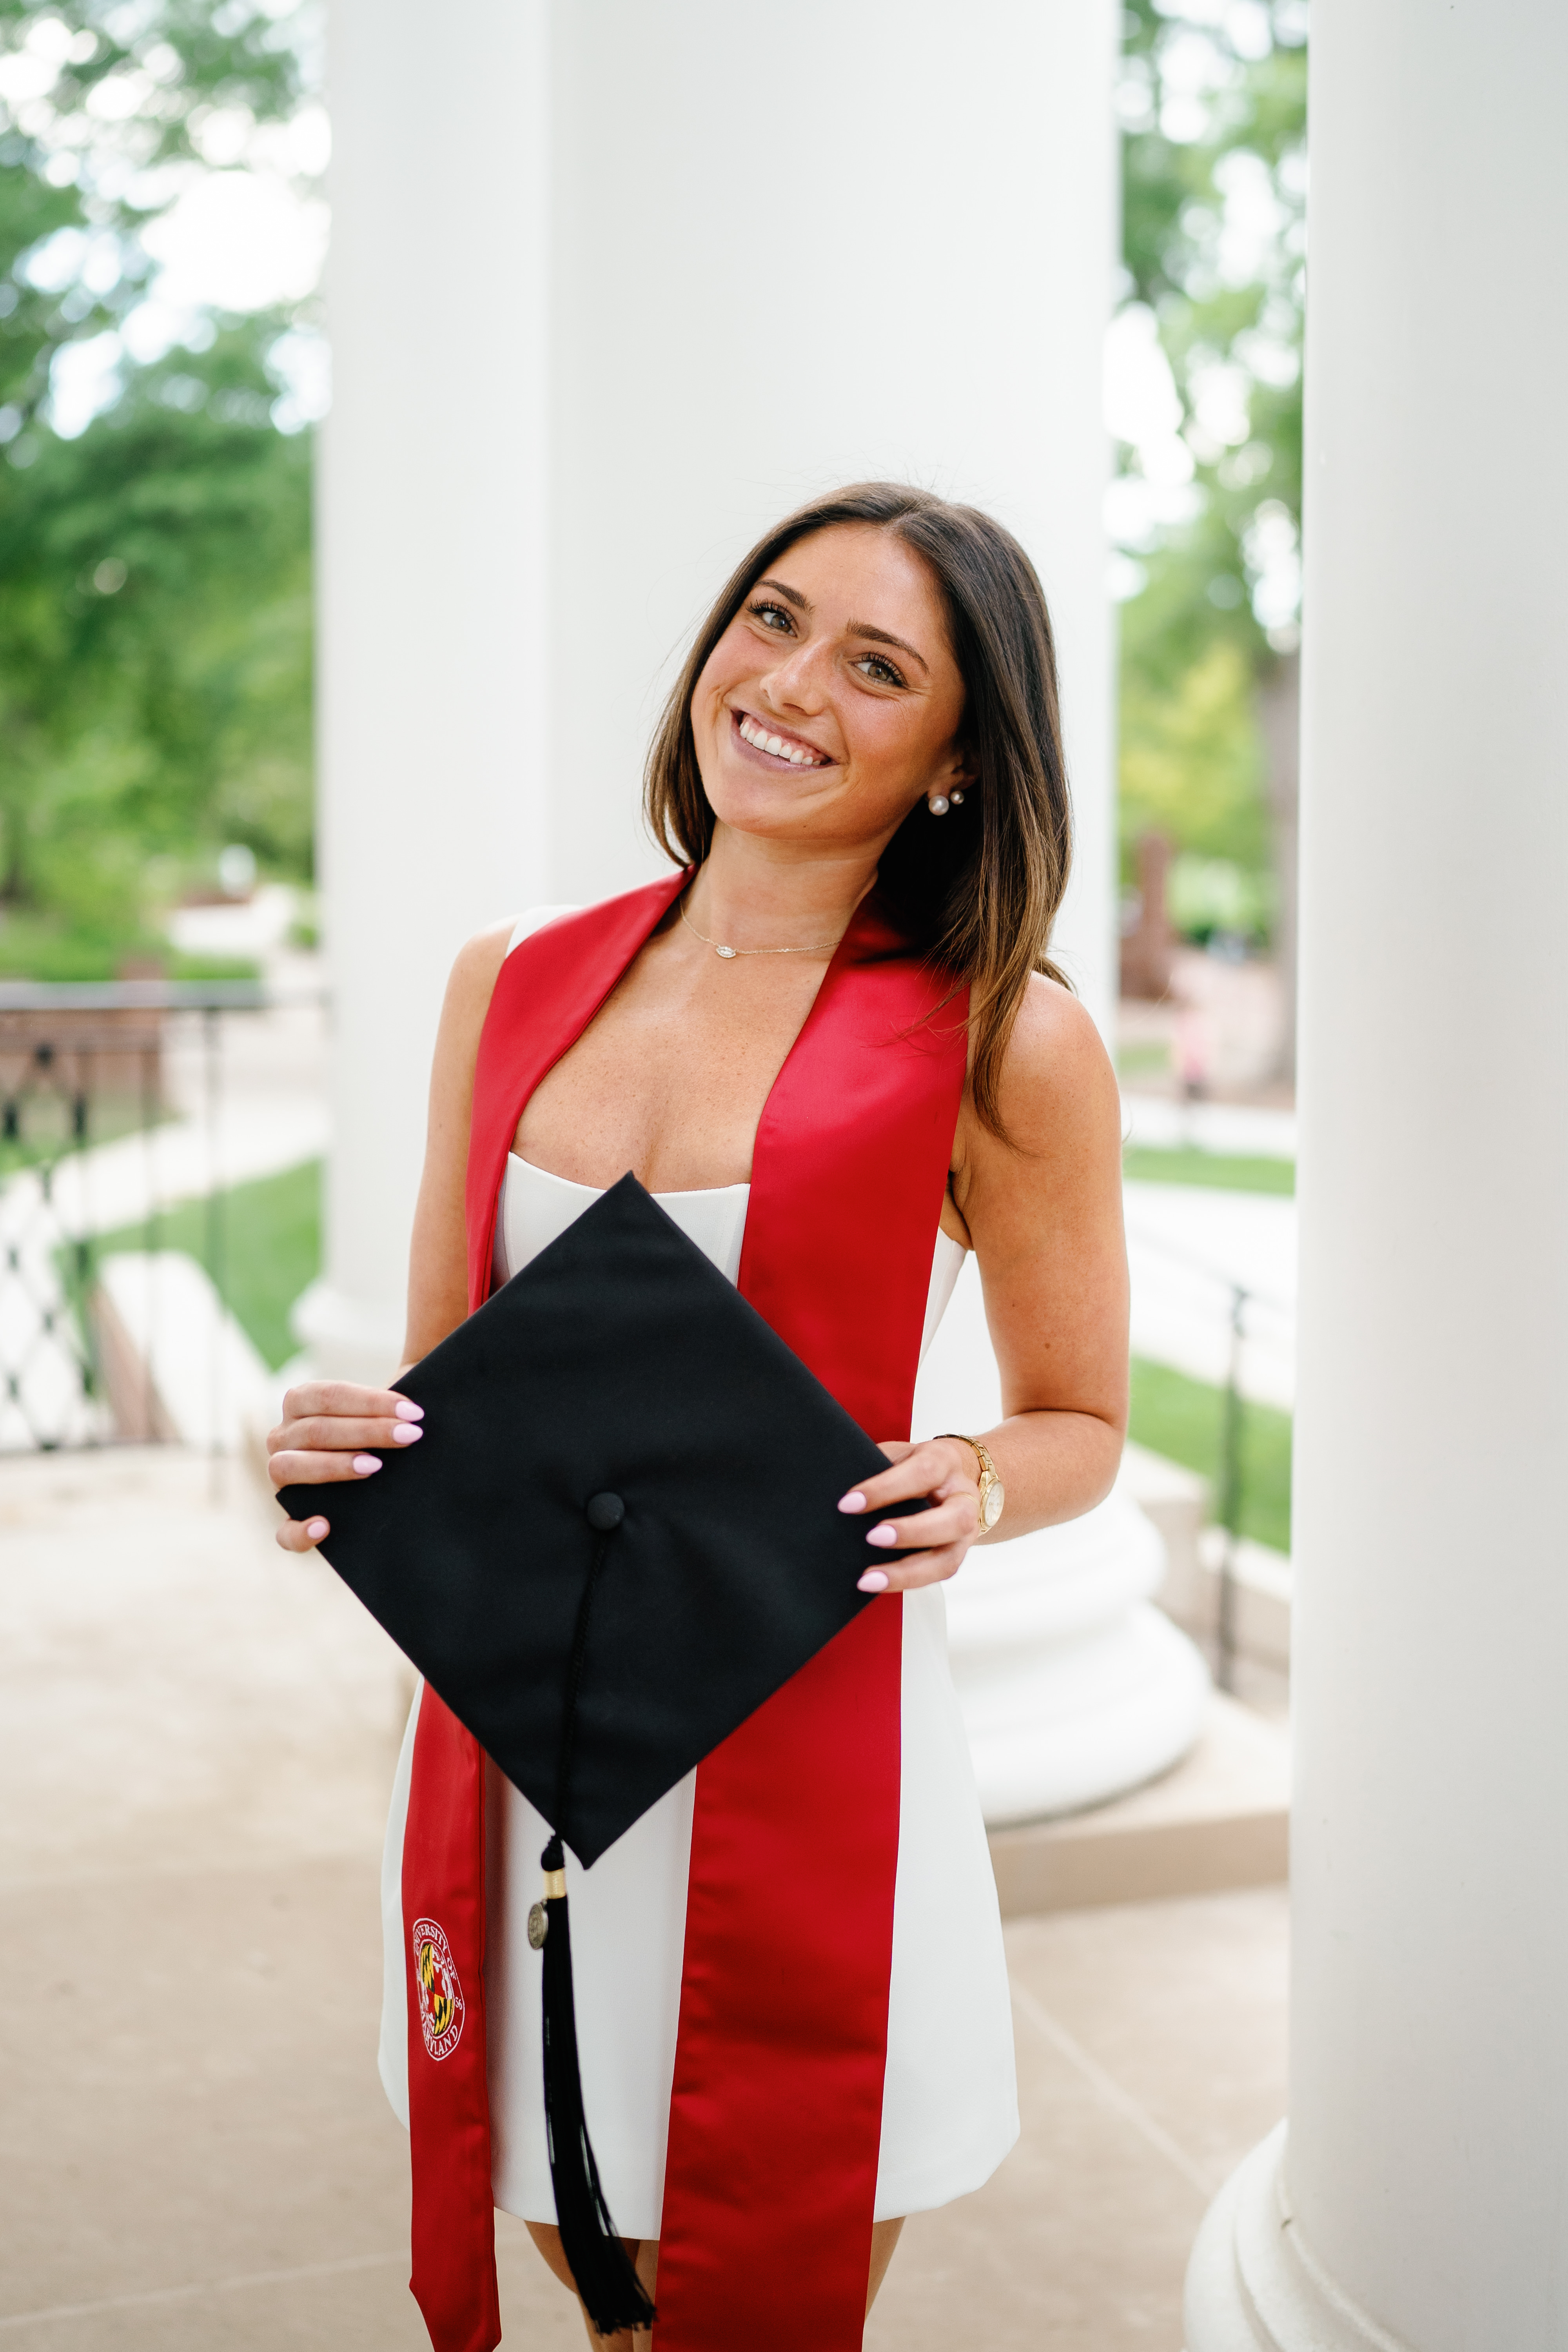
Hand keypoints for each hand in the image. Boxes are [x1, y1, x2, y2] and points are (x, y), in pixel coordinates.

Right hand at [267, 1380, 424, 1551]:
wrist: (389, 1464)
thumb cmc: (392, 1428)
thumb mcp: (396, 1406)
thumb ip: (405, 1393)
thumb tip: (434, 1380)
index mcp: (302, 1402)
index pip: (325, 1396)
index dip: (369, 1402)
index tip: (414, 1412)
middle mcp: (283, 1436)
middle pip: (313, 1430)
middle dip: (364, 1431)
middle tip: (410, 1437)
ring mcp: (282, 1476)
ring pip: (288, 1467)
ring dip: (332, 1467)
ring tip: (374, 1467)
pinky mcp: (292, 1516)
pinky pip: (282, 1530)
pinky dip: (297, 1531)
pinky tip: (324, 1526)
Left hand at [837, 1438, 982, 1592]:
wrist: (954, 1474)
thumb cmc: (917, 1464)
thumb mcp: (897, 1453)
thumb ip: (876, 1465)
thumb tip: (838, 1487)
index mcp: (944, 1461)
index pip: (922, 1473)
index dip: (886, 1489)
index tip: (849, 1503)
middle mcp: (963, 1497)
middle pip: (953, 1519)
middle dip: (911, 1532)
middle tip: (871, 1538)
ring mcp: (966, 1530)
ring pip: (948, 1558)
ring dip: (907, 1572)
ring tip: (869, 1579)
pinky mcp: (958, 1554)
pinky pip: (938, 1575)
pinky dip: (907, 1582)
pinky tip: (879, 1583)